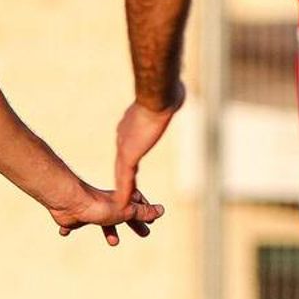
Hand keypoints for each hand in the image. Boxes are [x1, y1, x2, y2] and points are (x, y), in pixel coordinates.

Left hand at [51, 182, 164, 246]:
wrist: (70, 202)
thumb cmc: (99, 206)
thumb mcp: (125, 211)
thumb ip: (142, 212)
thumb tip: (162, 210)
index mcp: (118, 201)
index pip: (136, 203)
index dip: (145, 210)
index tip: (152, 219)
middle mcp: (104, 204)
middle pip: (121, 214)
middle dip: (133, 223)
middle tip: (145, 234)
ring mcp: (88, 210)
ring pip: (100, 220)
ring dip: (108, 230)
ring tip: (114, 242)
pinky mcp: (72, 216)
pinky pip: (71, 223)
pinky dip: (69, 228)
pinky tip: (65, 233)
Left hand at [113, 84, 184, 211]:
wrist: (158, 95)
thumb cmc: (166, 91)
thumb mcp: (167, 97)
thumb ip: (168, 101)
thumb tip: (176, 94)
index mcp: (130, 124)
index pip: (128, 146)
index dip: (129, 160)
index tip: (129, 170)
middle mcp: (124, 136)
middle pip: (122, 163)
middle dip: (123, 179)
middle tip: (122, 194)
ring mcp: (124, 146)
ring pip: (121, 174)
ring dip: (123, 191)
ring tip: (122, 207)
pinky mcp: (129, 154)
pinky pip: (125, 178)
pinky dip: (124, 193)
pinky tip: (124, 206)